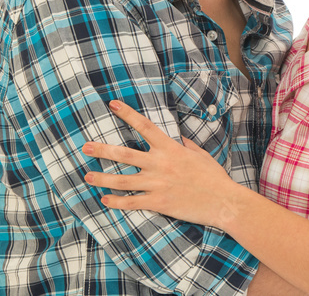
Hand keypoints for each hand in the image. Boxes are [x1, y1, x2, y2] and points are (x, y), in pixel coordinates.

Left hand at [82, 100, 237, 227]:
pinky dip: (116, 202)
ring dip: (102, 178)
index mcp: (170, 149)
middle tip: (85, 147)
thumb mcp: (200, 154)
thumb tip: (176, 139)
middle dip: (102, 150)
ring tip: (87, 176)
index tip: (113, 105)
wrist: (222, 201)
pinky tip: (104, 200)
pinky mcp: (158, 203)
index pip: (145, 126)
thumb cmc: (213, 176)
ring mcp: (157, 184)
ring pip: (122, 180)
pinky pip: (131, 202)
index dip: (128, 114)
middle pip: (124, 154)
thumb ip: (184, 145)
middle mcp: (160, 164)